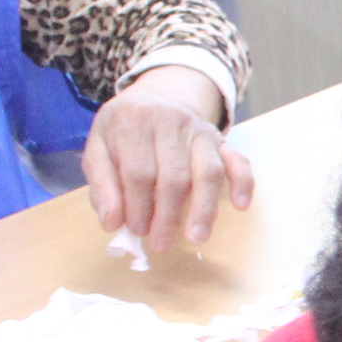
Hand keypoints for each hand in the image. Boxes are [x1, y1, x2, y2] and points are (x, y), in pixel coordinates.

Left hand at [85, 65, 251, 253]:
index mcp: (134, 123)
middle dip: (168, 215)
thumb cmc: (123, 131)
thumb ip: (102, 185)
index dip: (138, 206)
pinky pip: (238, 160)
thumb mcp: (98, 149)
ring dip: (203, 209)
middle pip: (174, 176)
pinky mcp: (220, 139)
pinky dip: (242, 183)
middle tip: (161, 243)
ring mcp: (199, 130)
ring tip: (196, 238)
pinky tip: (239, 205)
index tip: (136, 231)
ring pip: (208, 172)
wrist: (154, 98)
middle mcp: (170, 122)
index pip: (139, 171)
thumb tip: (111, 223)